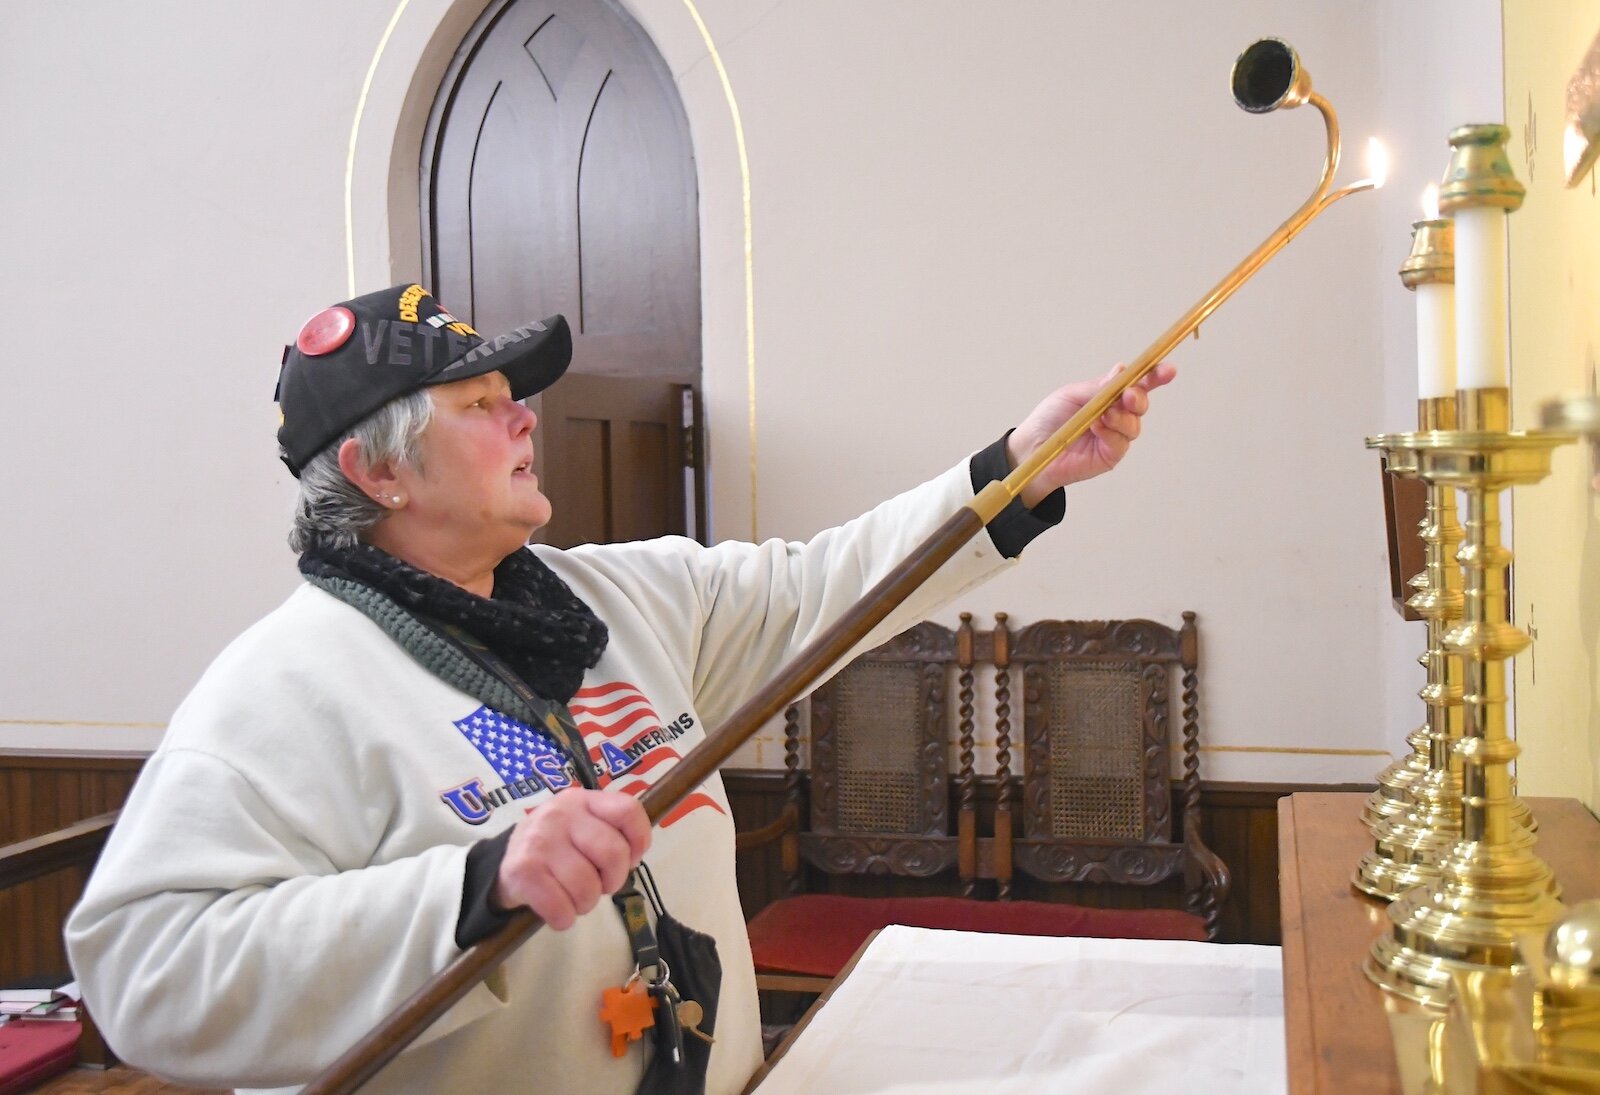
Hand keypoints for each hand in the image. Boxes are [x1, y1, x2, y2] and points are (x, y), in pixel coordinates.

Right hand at [493, 789, 651, 929]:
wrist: (503, 863)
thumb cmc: (555, 847)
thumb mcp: (581, 825)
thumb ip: (609, 831)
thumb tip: (634, 857)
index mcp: (582, 800)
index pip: (627, 810)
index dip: (639, 840)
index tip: (631, 859)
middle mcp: (561, 814)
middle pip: (613, 853)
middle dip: (613, 881)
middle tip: (600, 886)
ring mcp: (540, 841)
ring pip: (587, 886)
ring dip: (586, 904)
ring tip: (574, 898)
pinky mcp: (523, 871)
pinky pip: (561, 908)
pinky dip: (564, 918)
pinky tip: (558, 911)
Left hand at [1005, 361, 1176, 507]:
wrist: (1032, 448)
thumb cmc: (1050, 419)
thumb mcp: (1072, 394)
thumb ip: (1098, 387)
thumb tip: (1122, 371)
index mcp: (1108, 395)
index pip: (1137, 383)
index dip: (1154, 376)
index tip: (1167, 370)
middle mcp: (1116, 414)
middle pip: (1141, 403)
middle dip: (1139, 396)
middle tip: (1129, 395)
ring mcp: (1115, 435)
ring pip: (1134, 424)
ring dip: (1121, 417)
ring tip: (1103, 415)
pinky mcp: (1110, 455)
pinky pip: (1121, 442)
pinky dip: (1111, 432)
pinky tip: (1097, 428)